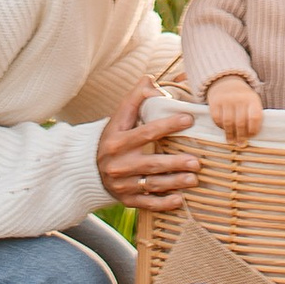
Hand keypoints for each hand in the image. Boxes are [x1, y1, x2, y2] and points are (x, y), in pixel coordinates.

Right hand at [97, 93, 199, 215]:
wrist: (87, 170)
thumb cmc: (111, 139)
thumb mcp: (118, 119)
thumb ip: (134, 98)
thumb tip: (151, 80)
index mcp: (118, 141)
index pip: (145, 132)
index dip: (167, 125)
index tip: (188, 119)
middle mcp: (119, 164)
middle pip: (151, 164)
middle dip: (175, 163)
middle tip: (196, 161)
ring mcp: (123, 184)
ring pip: (152, 185)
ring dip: (174, 182)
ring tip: (194, 179)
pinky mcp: (127, 200)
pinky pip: (147, 203)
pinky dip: (163, 204)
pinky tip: (179, 200)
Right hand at [205, 75, 265, 143]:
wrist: (226, 83)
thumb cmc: (242, 99)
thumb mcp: (252, 102)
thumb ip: (253, 117)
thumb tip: (250, 138)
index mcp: (252, 99)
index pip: (255, 117)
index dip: (253, 129)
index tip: (251, 136)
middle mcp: (239, 98)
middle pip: (241, 122)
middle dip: (241, 136)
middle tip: (240, 144)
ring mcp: (226, 99)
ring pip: (228, 122)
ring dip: (230, 134)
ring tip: (232, 141)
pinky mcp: (215, 102)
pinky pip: (217, 119)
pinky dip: (220, 127)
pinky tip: (223, 130)